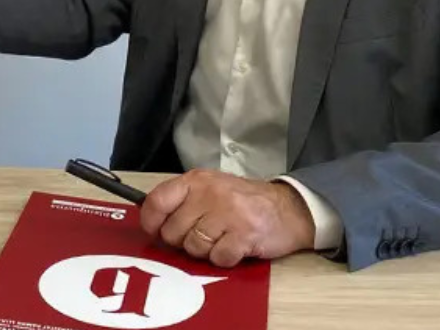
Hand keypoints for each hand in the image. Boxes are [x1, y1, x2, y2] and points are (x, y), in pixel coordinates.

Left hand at [138, 169, 314, 266]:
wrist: (289, 209)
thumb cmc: (243, 201)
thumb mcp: (210, 189)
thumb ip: (182, 201)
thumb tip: (152, 221)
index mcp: (197, 181)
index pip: (158, 200)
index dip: (150, 221)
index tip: (154, 230)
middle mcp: (210, 194)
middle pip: (173, 231)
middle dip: (184, 241)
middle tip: (203, 234)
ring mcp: (228, 214)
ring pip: (194, 247)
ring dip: (206, 250)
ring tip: (222, 238)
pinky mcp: (244, 235)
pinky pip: (218, 258)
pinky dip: (225, 258)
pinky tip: (235, 246)